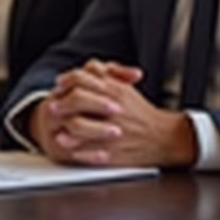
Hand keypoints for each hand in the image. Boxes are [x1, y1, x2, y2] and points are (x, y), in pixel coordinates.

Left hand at [29, 59, 196, 167]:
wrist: (167, 137)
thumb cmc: (141, 112)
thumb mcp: (125, 87)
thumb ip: (107, 73)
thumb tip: (86, 68)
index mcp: (116, 91)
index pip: (82, 79)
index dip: (67, 80)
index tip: (60, 85)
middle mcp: (114, 109)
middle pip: (77, 100)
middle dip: (61, 104)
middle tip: (52, 107)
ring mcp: (113, 131)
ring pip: (80, 127)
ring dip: (66, 128)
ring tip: (58, 132)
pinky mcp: (114, 152)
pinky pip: (90, 152)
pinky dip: (78, 150)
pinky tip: (72, 149)